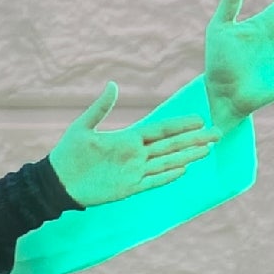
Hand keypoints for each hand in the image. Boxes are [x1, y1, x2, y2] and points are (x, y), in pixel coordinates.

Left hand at [47, 84, 217, 207]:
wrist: (57, 182)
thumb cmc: (68, 153)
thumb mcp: (84, 126)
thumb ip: (101, 108)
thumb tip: (113, 85)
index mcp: (128, 139)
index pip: (160, 130)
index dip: (179, 125)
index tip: (199, 118)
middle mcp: (135, 155)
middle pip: (170, 145)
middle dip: (193, 139)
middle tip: (217, 133)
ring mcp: (133, 172)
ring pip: (166, 162)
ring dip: (186, 156)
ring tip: (207, 150)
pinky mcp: (127, 188)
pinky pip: (151, 181)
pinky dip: (166, 176)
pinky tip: (183, 169)